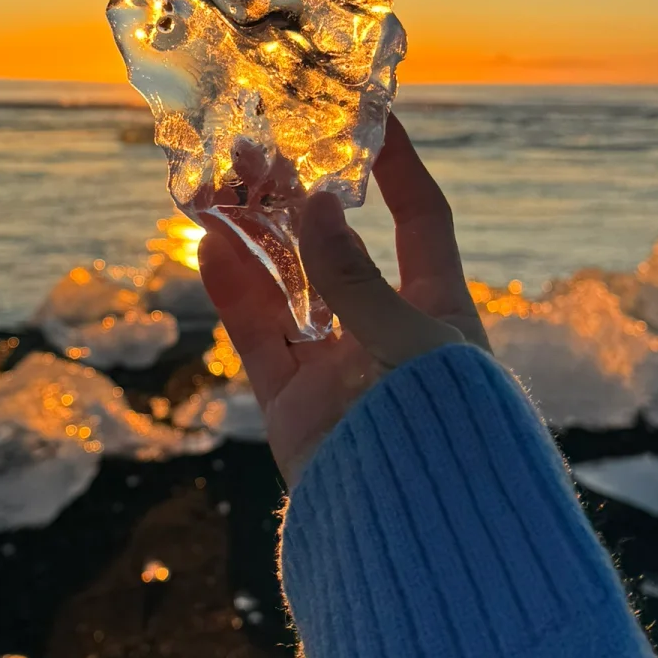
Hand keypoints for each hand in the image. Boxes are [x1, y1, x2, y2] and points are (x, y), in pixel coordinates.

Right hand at [197, 114, 489, 487]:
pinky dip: (233, 292)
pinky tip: (210, 245)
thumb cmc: (447, 428)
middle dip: (302, 199)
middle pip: (339, 247)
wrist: (421, 538)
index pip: (421, 220)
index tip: (371, 119)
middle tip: (263, 150)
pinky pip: (257, 337)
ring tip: (222, 185)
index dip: (399, 169)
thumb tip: (313, 206)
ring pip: (288, 286)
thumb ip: (355, 278)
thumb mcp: (411, 340)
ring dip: (256, 237)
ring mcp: (336, 367)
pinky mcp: (293, 404)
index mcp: (439, 308)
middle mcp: (386, 331)